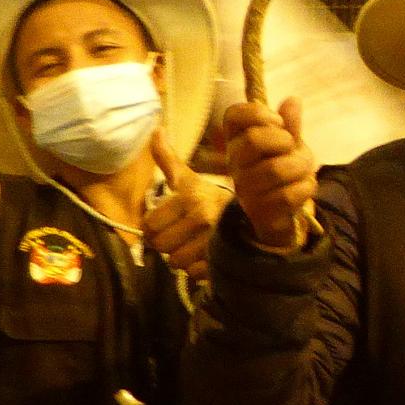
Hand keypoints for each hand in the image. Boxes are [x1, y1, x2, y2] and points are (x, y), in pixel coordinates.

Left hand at [141, 130, 227, 277]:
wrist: (254, 215)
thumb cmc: (210, 198)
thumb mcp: (190, 178)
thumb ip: (168, 158)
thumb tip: (155, 130)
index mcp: (190, 197)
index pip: (149, 226)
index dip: (152, 228)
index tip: (164, 224)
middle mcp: (202, 217)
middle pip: (161, 247)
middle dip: (166, 244)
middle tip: (178, 236)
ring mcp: (213, 240)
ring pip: (176, 263)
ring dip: (180, 258)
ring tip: (192, 245)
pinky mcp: (223, 260)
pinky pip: (193, 274)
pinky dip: (196, 269)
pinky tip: (204, 256)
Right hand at [219, 98, 315, 249]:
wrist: (282, 212)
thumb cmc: (283, 167)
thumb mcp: (289, 144)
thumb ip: (290, 125)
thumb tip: (293, 101)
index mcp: (237, 140)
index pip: (232, 115)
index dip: (258, 113)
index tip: (278, 122)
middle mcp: (234, 164)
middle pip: (253, 140)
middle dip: (285, 140)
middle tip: (292, 147)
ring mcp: (245, 189)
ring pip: (275, 170)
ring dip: (300, 166)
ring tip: (304, 168)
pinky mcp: (260, 212)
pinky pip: (289, 195)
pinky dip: (306, 187)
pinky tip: (304, 186)